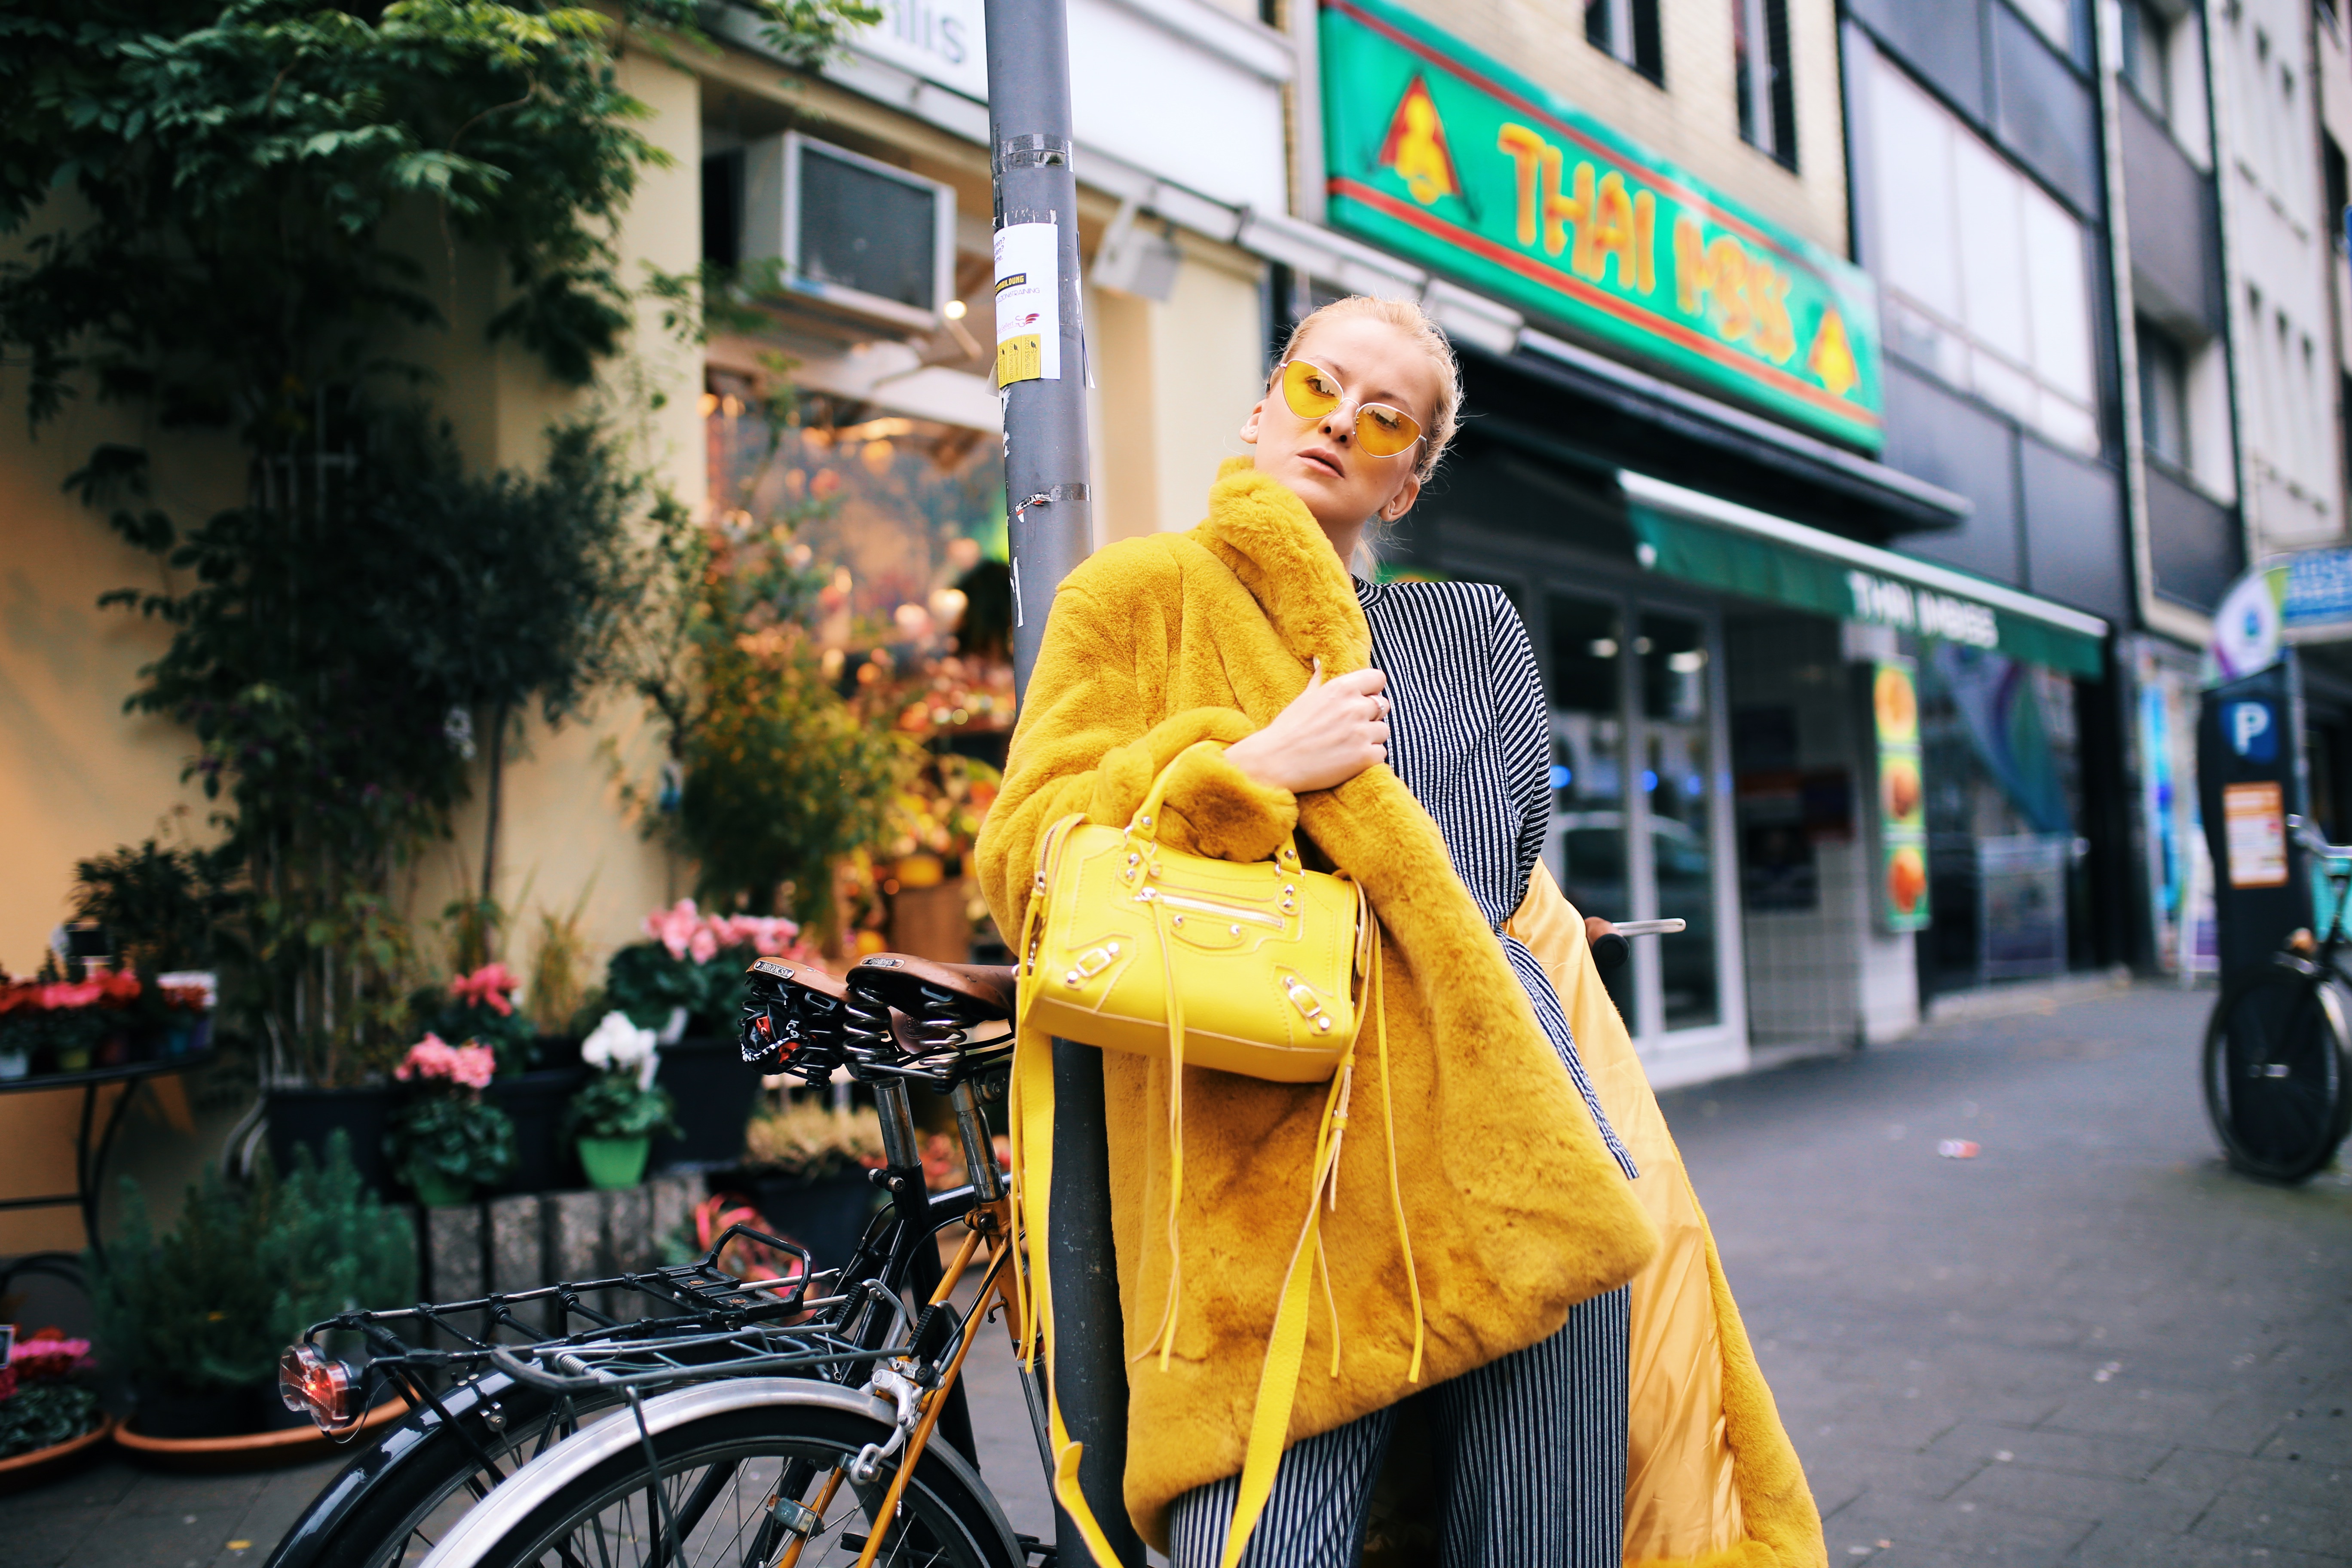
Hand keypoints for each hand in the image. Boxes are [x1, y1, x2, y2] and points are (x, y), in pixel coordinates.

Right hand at [1225, 662, 1390, 793]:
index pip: (1378, 678)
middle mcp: (1355, 708)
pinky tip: (1349, 759)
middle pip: (1383, 705)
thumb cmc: (1288, 729)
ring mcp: (1362, 733)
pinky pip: (1381, 753)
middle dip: (1370, 715)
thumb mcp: (1305, 697)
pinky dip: (1369, 757)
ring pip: (1383, 731)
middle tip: (1349, 726)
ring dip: (1371, 737)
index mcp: (1342, 688)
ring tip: (1348, 744)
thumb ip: (1320, 679)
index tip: (1362, 699)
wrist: (1276, 762)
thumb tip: (1320, 660)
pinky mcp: (1365, 757)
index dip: (1372, 689)